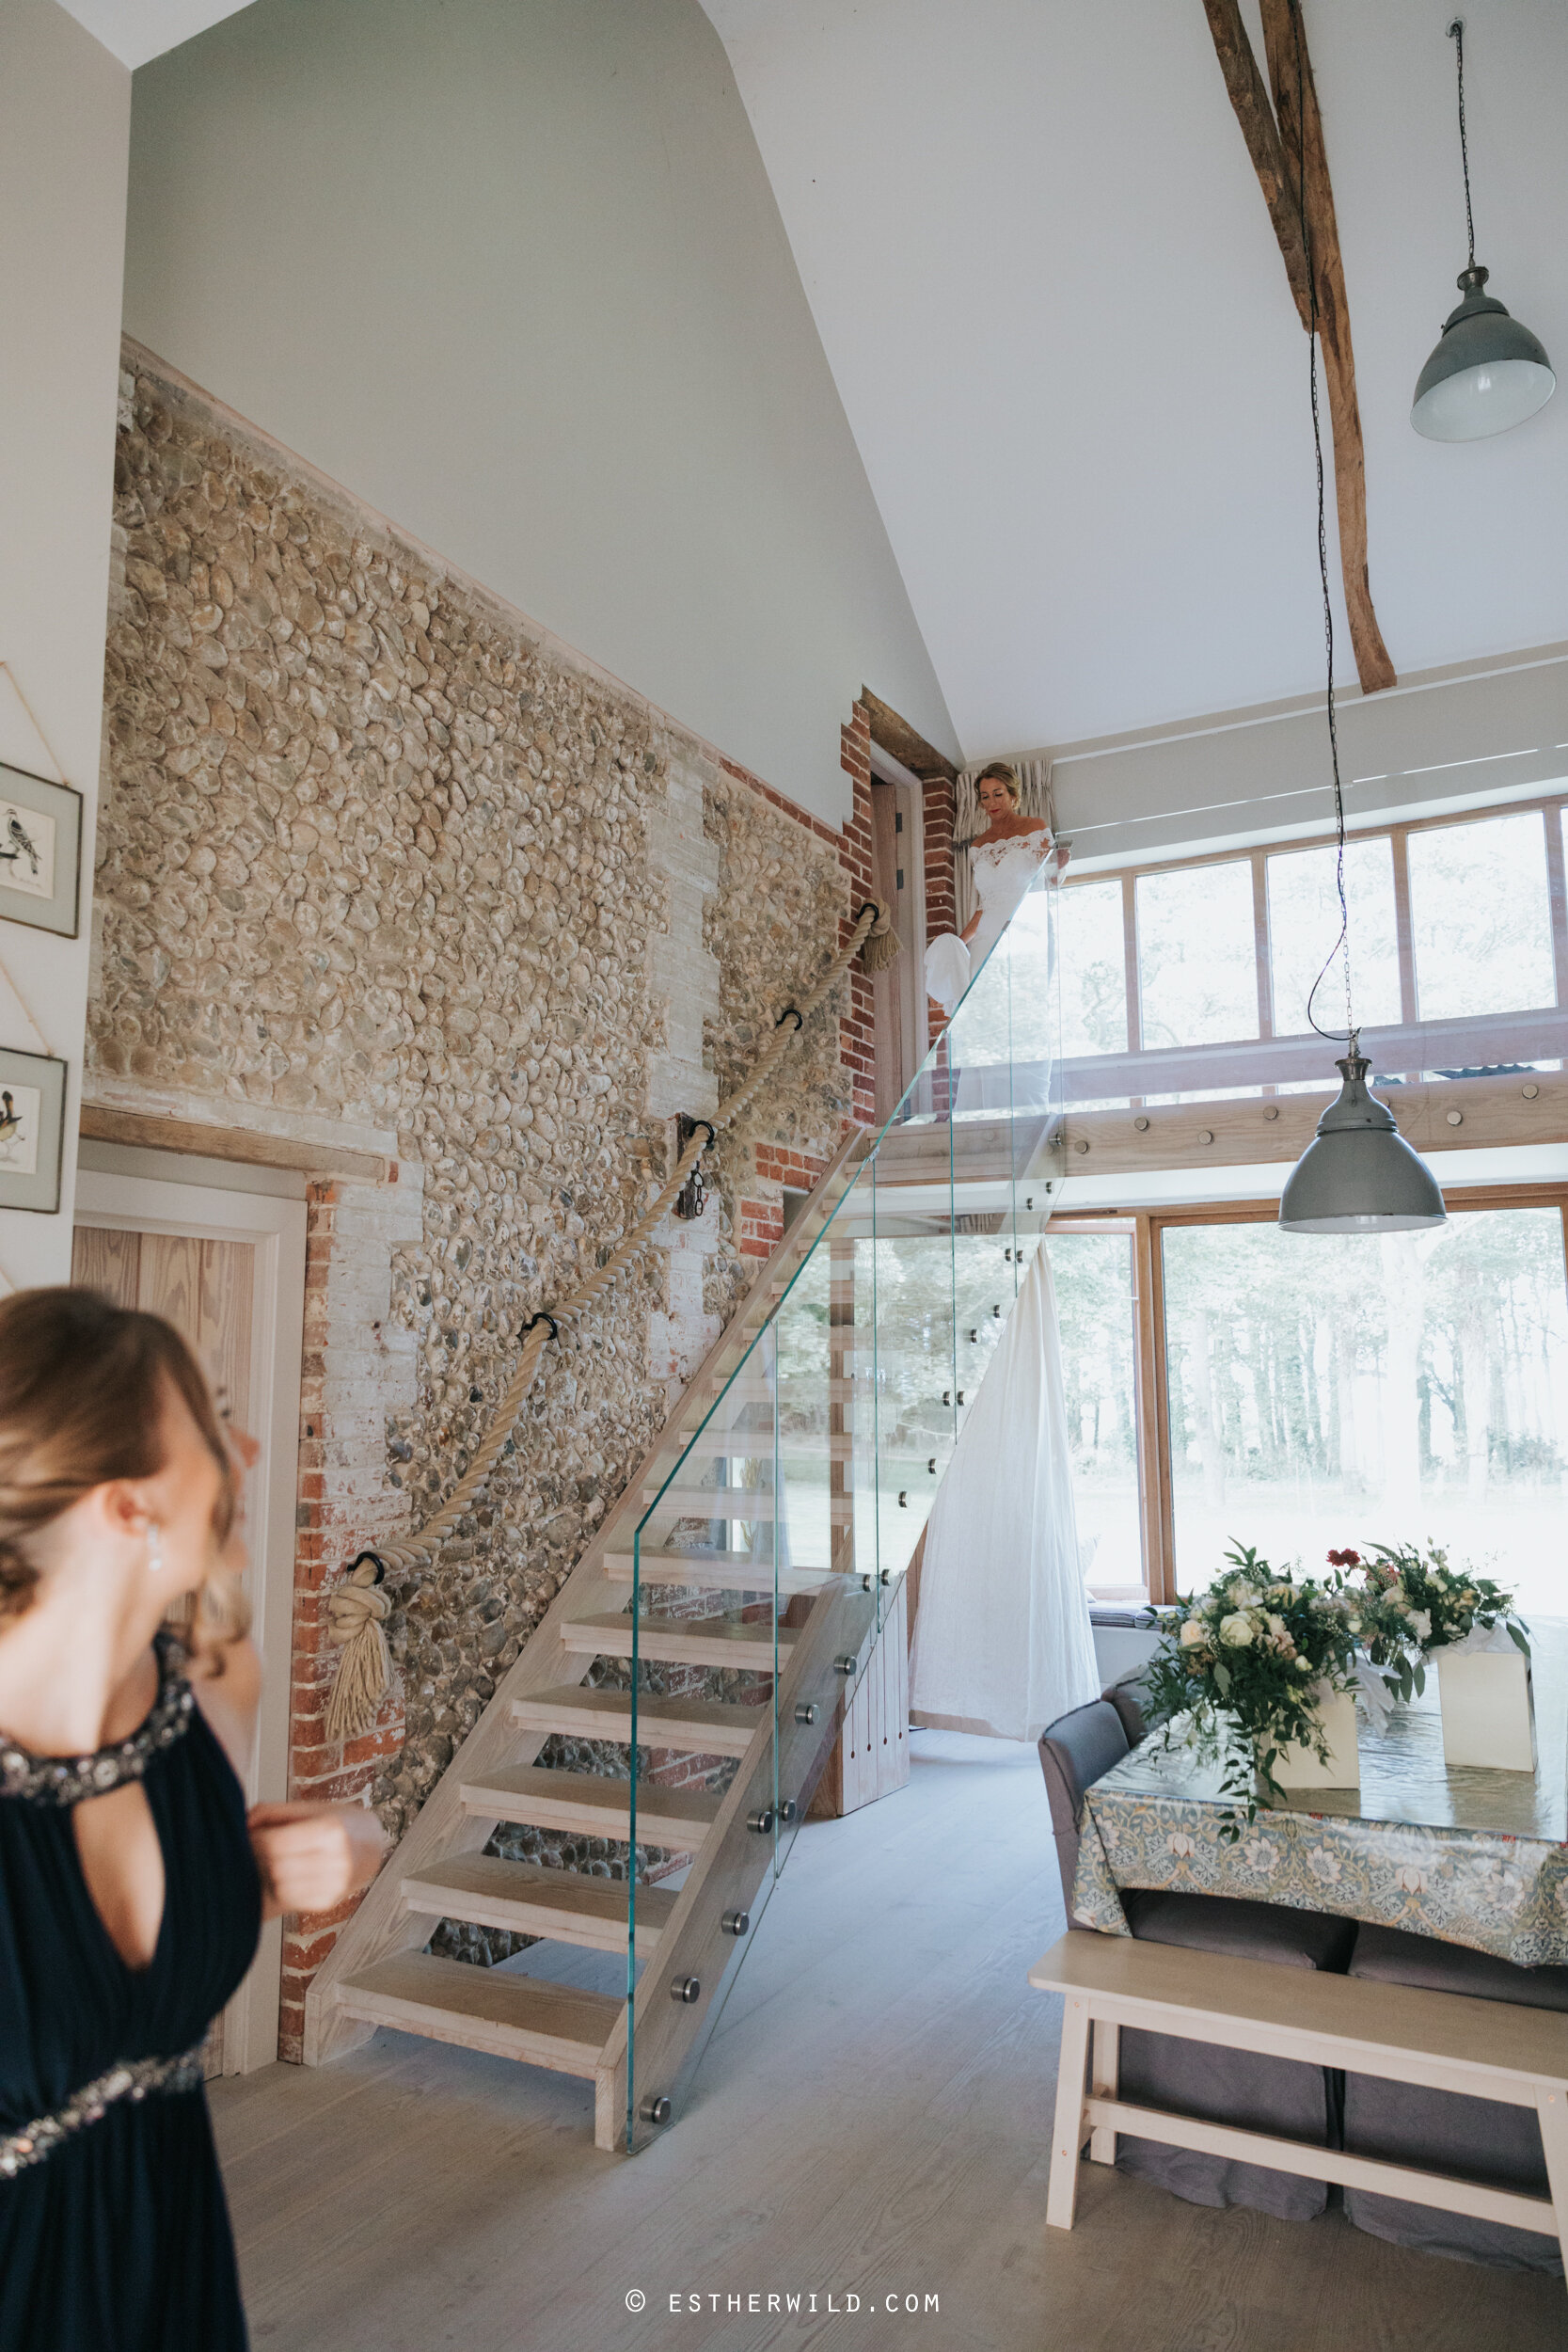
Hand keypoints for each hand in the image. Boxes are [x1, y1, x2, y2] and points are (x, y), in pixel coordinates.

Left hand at [247, 1801, 384, 1919]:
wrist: (373, 1844)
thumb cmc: (338, 1822)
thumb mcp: (310, 1808)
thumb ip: (273, 1811)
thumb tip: (243, 1823)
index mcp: (331, 1830)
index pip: (277, 1842)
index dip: (257, 1839)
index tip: (251, 1835)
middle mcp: (338, 1859)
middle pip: (276, 1866)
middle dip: (259, 1858)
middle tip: (257, 1849)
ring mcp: (336, 1884)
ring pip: (280, 1886)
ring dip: (268, 1875)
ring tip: (273, 1862)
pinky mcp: (330, 1902)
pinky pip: (291, 1899)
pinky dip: (282, 1888)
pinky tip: (288, 1876)